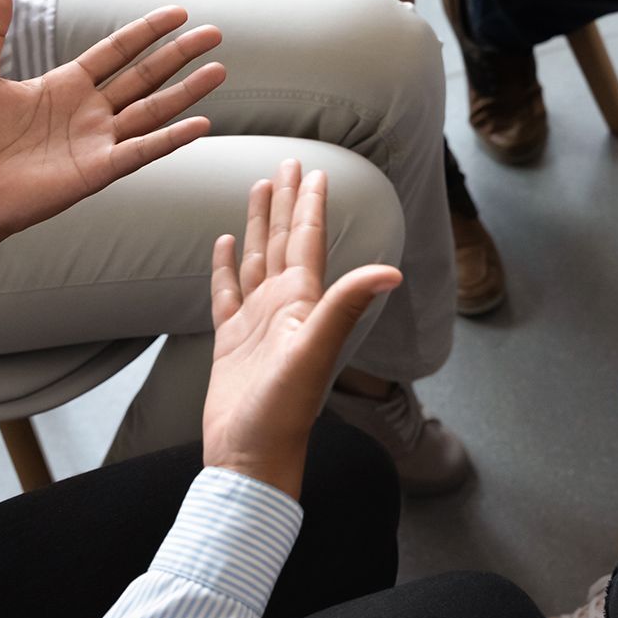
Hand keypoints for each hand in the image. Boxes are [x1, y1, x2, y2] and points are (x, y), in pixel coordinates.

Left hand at [0, 0, 224, 265]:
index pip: (116, 51)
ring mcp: (97, 141)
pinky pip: (141, 152)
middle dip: (179, 54)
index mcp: (65, 85)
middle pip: (145, 76)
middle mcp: (89, 111)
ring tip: (218, 71)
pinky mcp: (97, 171)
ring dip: (186, 91)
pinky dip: (171, 139)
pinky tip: (200, 125)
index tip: (178, 12)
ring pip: (152, 110)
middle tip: (214, 34)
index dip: (146, 31)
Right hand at [202, 160, 402, 497]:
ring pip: (257, 258)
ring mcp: (257, 322)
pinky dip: (225, 265)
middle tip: (287, 161)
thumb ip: (347, 306)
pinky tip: (225, 241)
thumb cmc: (284, 411)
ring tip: (257, 187)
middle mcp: (284, 306)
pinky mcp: (231, 340)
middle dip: (287, 201)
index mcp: (304, 302)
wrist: (251, 457)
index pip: (309, 240)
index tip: (315, 170)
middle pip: (284, 240)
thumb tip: (392, 271)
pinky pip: (227, 291)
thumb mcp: (315, 352)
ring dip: (259, 224)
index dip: (311, 204)